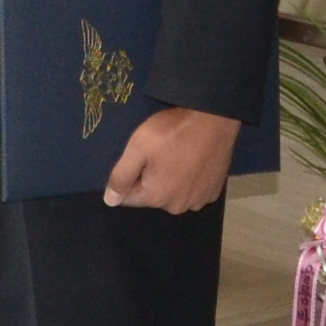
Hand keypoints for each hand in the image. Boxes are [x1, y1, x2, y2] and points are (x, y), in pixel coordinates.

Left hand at [104, 105, 241, 214]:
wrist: (215, 118)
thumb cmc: (173, 131)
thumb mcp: (138, 147)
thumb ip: (121, 176)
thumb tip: (110, 201)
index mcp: (157, 197)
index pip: (129, 197)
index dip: (130, 176)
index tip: (141, 156)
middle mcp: (177, 206)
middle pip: (153, 195)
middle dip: (151, 178)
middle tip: (160, 152)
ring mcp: (199, 200)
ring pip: (173, 193)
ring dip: (171, 179)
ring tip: (178, 154)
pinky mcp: (214, 191)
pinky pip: (192, 189)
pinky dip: (190, 179)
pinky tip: (193, 160)